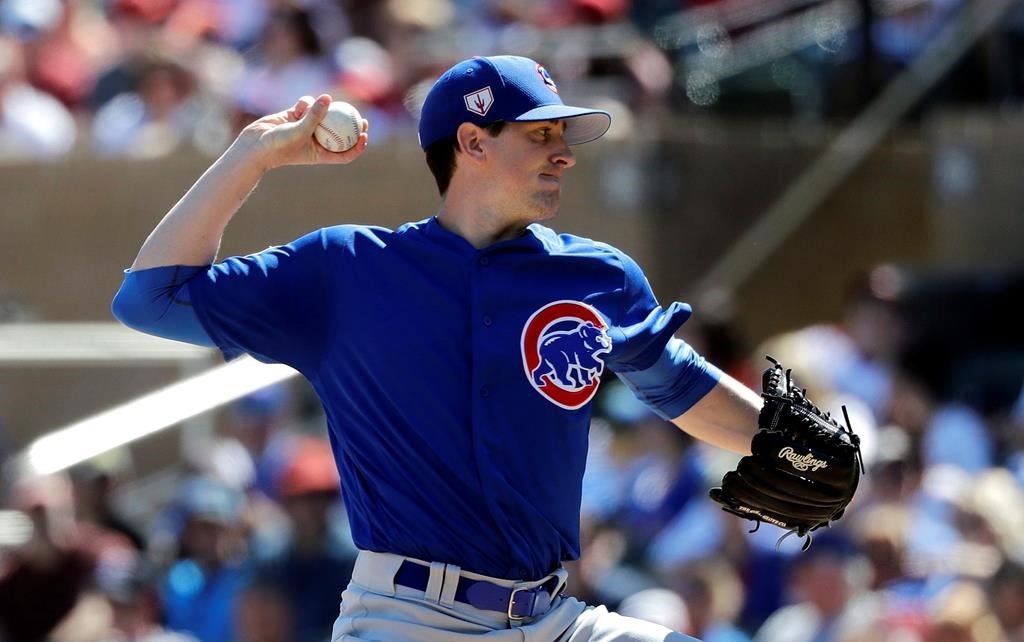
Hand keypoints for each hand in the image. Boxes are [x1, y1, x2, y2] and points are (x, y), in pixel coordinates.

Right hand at [241, 94, 368, 170]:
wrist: (255, 144)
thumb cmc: (280, 145)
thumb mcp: (301, 131)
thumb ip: (315, 115)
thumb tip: (328, 98)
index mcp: (320, 153)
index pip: (344, 153)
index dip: (357, 146)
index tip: (365, 135)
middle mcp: (315, 141)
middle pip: (339, 133)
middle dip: (350, 125)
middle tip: (360, 116)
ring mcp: (305, 128)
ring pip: (322, 115)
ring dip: (322, 110)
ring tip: (320, 107)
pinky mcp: (294, 116)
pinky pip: (307, 106)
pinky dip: (306, 103)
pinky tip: (301, 105)